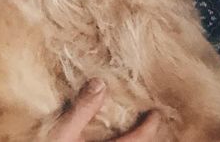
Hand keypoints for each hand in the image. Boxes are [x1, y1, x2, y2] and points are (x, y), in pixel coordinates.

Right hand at [50, 79, 164, 140]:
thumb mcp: (62, 133)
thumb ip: (82, 109)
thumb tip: (101, 83)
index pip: (137, 141)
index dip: (150, 127)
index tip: (157, 112)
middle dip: (144, 136)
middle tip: (150, 118)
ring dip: (131, 139)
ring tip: (133, 124)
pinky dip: (118, 140)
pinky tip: (110, 133)